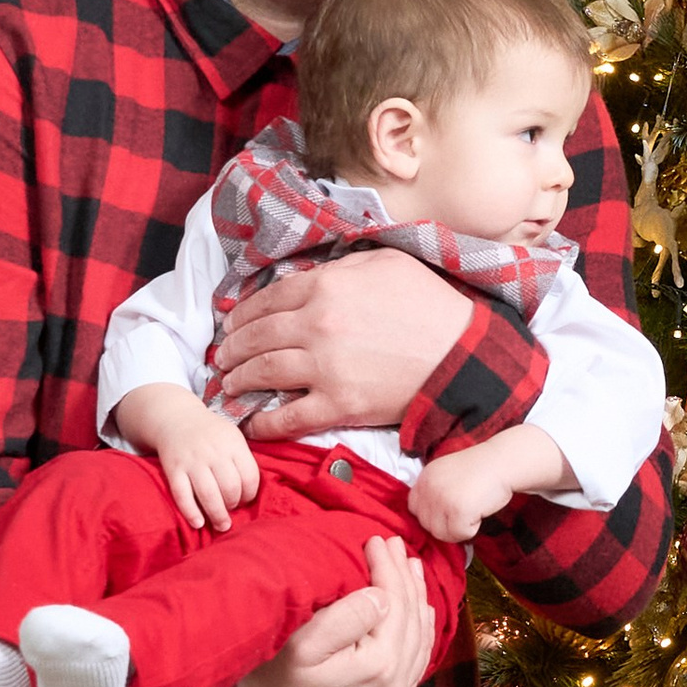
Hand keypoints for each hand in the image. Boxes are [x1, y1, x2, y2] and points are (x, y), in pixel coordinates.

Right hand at [116, 385, 259, 532]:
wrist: (177, 418)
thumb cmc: (211, 433)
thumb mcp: (233, 436)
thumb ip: (243, 459)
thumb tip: (252, 492)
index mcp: (233, 443)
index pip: (250, 476)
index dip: (250, 494)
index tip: (246, 500)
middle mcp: (213, 452)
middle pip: (230, 488)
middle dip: (234, 505)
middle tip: (232, 510)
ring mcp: (192, 461)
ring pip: (208, 494)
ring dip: (217, 515)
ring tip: (222, 525)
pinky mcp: (173, 469)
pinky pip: (182, 495)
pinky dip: (191, 512)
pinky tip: (198, 523)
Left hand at [210, 248, 477, 442]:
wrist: (463, 356)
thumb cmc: (430, 305)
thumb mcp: (387, 262)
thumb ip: (343, 264)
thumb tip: (314, 273)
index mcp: (326, 286)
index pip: (267, 298)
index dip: (243, 312)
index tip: (231, 323)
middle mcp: (316, 325)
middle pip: (257, 337)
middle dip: (233, 348)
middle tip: (223, 356)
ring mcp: (324, 368)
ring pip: (264, 374)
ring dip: (239, 380)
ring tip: (229, 384)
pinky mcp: (338, 405)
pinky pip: (288, 417)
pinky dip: (263, 423)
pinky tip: (250, 423)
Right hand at [235, 538, 437, 686]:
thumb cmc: (271, 676)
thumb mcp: (302, 642)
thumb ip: (347, 616)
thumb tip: (383, 597)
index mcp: (378, 668)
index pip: (394, 604)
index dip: (388, 568)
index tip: (377, 539)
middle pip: (411, 620)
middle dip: (404, 578)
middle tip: (396, 544)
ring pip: (420, 641)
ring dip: (417, 600)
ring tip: (411, 567)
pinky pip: (416, 663)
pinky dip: (420, 632)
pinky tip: (420, 611)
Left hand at [410, 423, 566, 545]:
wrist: (503, 462)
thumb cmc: (481, 469)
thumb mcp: (447, 473)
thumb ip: (434, 492)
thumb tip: (430, 522)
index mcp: (425, 477)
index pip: (414, 508)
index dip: (431, 515)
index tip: (448, 511)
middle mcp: (428, 487)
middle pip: (426, 524)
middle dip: (446, 524)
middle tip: (465, 510)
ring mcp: (442, 499)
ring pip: (440, 534)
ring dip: (458, 528)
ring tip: (473, 509)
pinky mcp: (457, 510)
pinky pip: (459, 534)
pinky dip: (472, 529)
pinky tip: (479, 511)